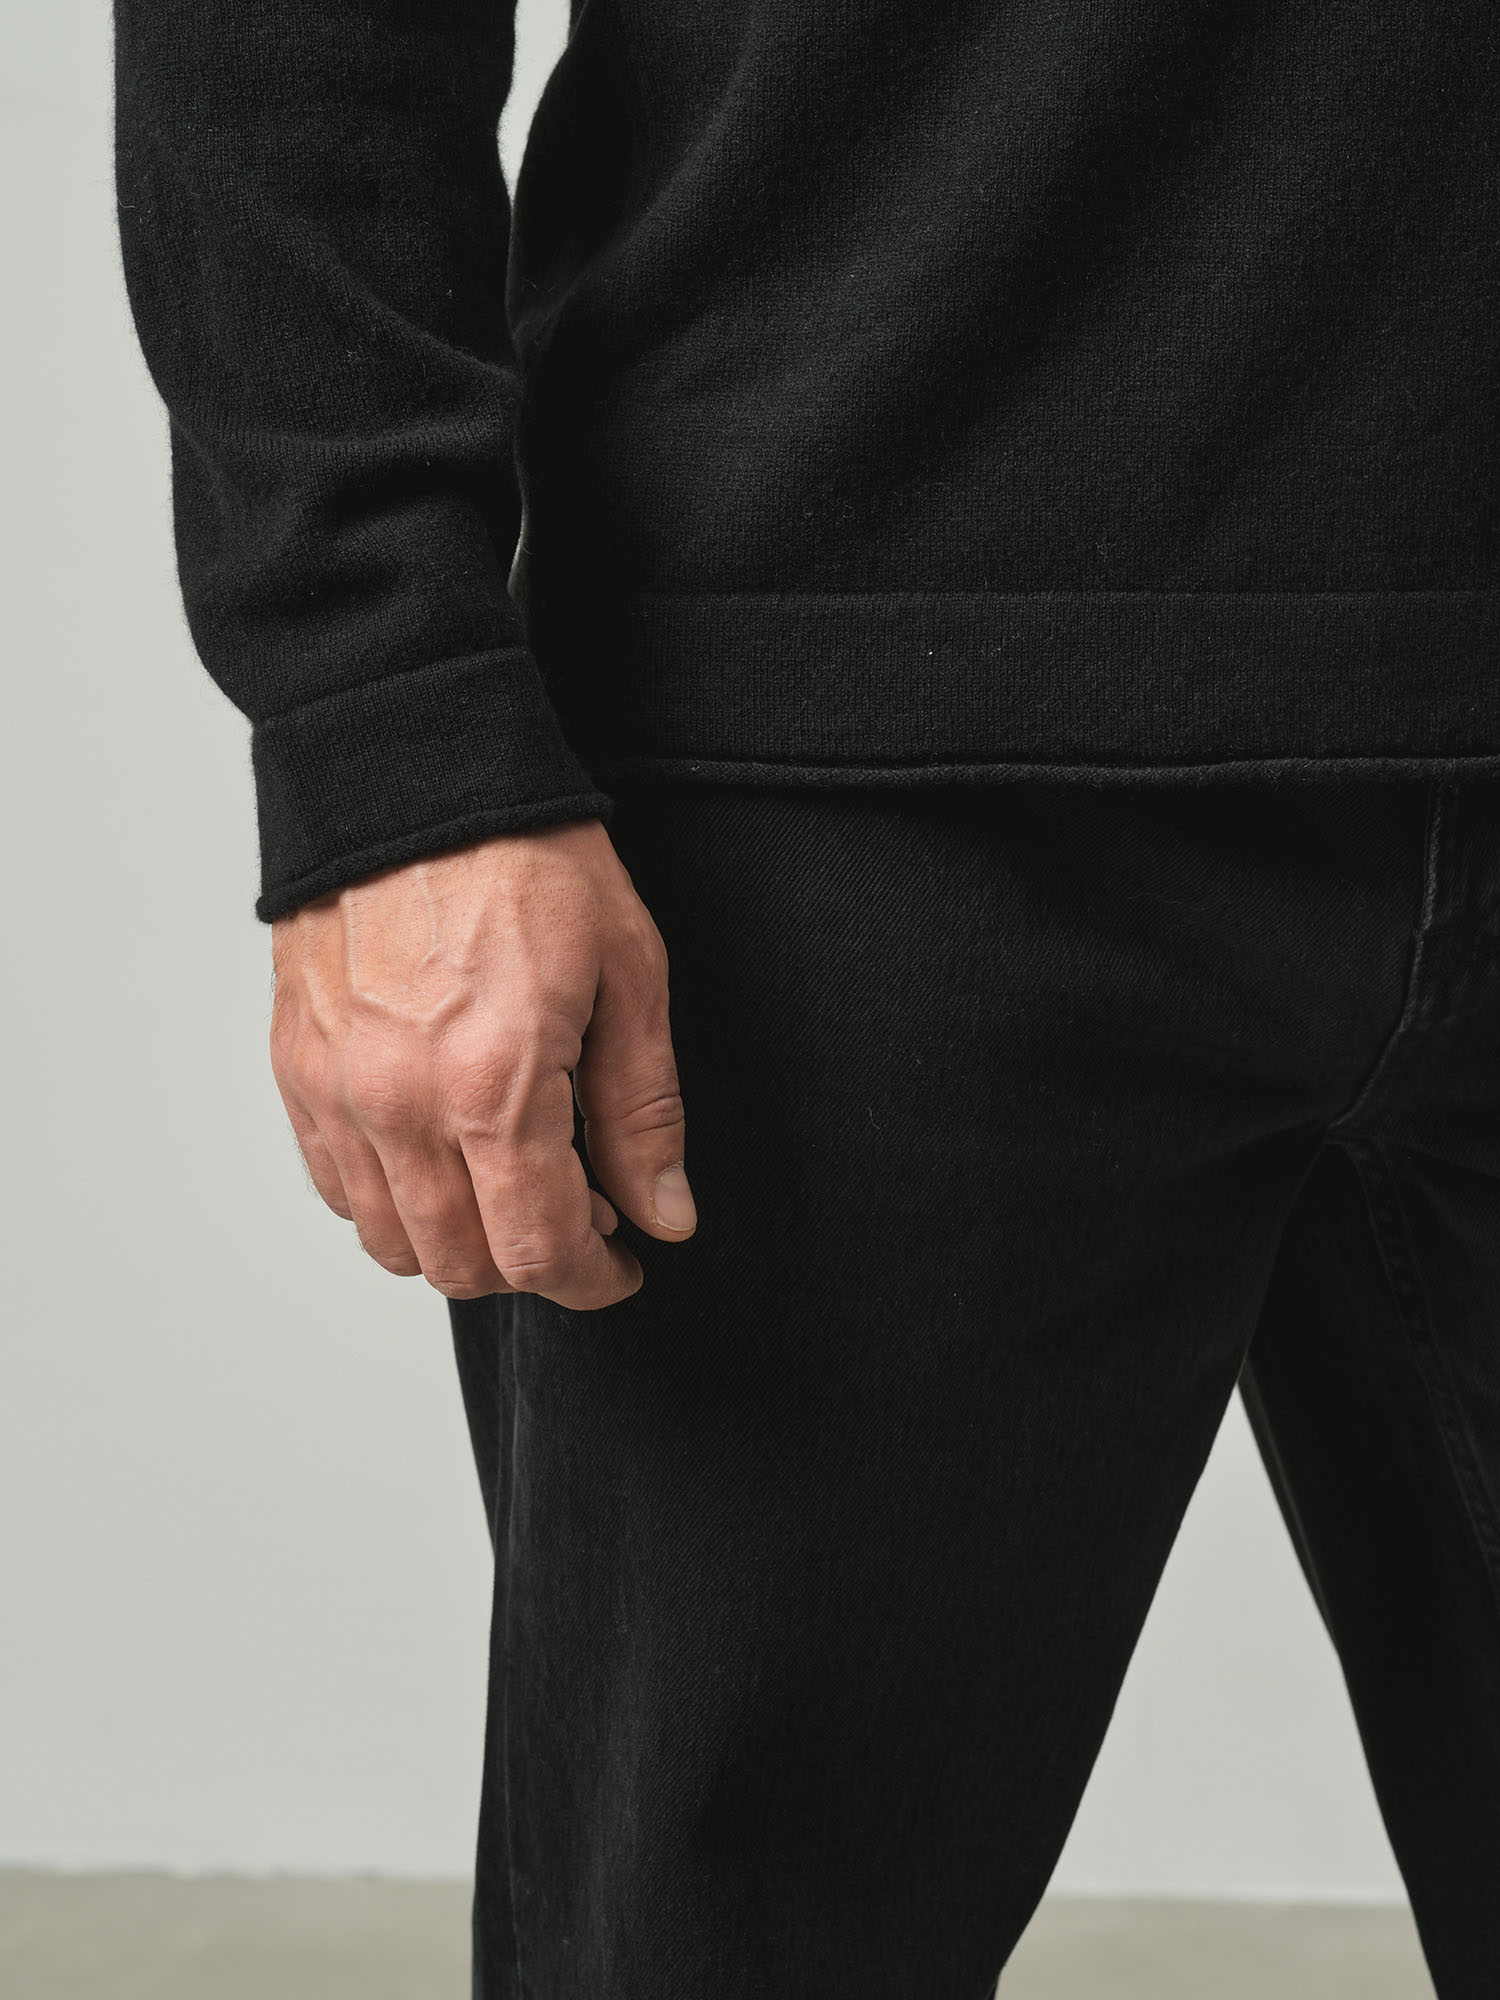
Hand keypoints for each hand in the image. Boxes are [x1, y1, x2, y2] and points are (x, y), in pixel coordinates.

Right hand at [268, 819, 694, 1309]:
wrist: (417, 773)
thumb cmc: (530, 859)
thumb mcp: (630, 977)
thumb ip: (644, 1113)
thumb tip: (666, 1216)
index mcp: (492, 1086)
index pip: (538, 1251)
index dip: (593, 1281)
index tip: (624, 1267)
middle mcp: (399, 1105)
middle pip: (461, 1265)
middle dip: (533, 1267)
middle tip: (584, 1220)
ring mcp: (336, 1091)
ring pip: (391, 1241)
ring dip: (461, 1243)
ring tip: (513, 1187)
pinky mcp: (297, 1067)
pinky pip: (336, 1186)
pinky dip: (392, 1201)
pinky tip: (443, 1156)